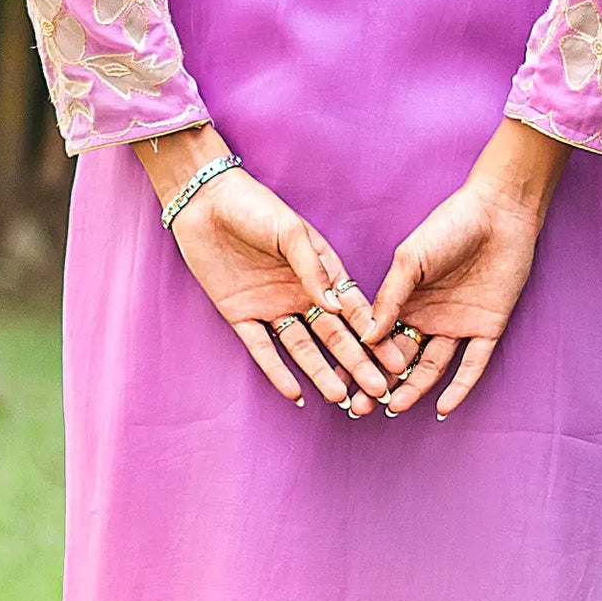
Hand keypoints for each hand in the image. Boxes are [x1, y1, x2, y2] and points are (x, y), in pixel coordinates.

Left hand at [136, 126, 389, 412]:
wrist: (204, 202)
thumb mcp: (290, 231)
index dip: (375, 335)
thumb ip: (313, 269)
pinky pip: (261, 349)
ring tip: (341, 398)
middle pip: (333, 336)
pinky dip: (276, 371)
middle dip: (357, 363)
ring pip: (301, 348)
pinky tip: (294, 393)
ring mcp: (272, 307)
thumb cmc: (254, 207)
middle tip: (379, 390)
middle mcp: (300, 294)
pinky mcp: (240, 315)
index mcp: (321, 272)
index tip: (396, 360)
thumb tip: (335, 307)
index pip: (354, 310)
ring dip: (321, 372)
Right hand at [366, 119, 569, 416]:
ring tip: (395, 406)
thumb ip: (390, 297)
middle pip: (403, 359)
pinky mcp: (488, 329)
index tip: (341, 382)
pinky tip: (443, 407)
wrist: (498, 212)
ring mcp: (458, 326)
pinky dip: (460, 386)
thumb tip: (367, 336)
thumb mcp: (409, 259)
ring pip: (434, 367)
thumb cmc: (449, 226)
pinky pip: (473, 364)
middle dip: (382, 383)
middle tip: (360, 407)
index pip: (380, 339)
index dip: (361, 361)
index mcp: (406, 301)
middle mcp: (429, 318)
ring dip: (415, 388)